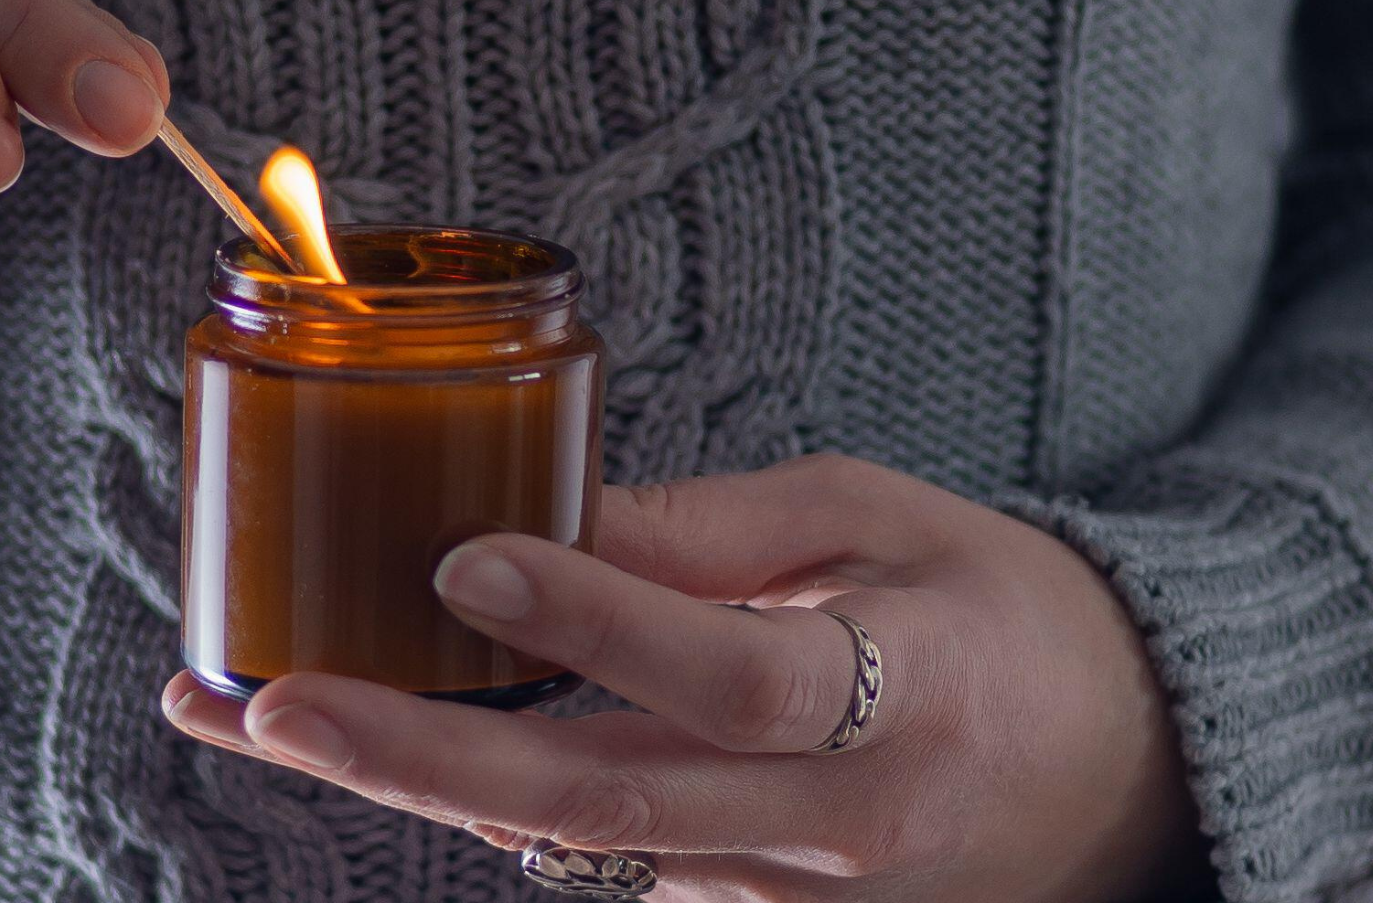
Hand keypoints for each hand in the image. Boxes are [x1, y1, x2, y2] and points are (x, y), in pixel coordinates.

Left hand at [163, 454, 1208, 901]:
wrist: (1126, 774)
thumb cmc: (1001, 615)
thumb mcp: (882, 521)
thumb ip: (714, 530)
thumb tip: (533, 510)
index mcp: (900, 695)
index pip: (730, 676)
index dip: (597, 619)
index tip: (460, 558)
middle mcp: (835, 827)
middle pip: (605, 801)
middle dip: (416, 754)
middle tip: (268, 701)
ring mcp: (790, 900)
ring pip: (572, 843)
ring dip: (406, 776)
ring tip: (245, 705)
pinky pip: (599, 860)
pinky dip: (479, 798)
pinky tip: (370, 734)